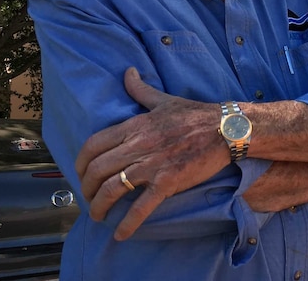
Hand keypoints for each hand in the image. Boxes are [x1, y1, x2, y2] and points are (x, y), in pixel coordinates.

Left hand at [75, 68, 228, 240]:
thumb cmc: (197, 114)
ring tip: (99, 216)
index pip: (93, 145)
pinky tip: (121, 234)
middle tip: (88, 198)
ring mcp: (153, 165)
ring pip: (112, 189)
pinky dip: (128, 223)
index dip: (80, 163)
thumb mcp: (165, 100)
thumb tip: (128, 72)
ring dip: (99, 206)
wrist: (227, 129)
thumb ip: (141, 90)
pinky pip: (141, 206)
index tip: (80, 174)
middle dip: (86, 188)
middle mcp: (139, 145)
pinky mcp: (168, 182)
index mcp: (135, 126)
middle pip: (97, 170)